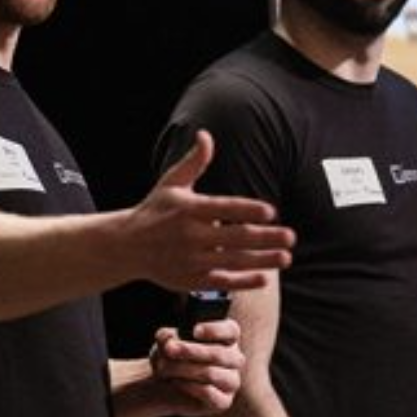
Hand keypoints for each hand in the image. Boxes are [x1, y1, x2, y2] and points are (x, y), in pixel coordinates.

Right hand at [126, 130, 294, 291]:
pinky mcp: (190, 280)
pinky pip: (221, 282)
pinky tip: (263, 279)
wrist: (126, 246)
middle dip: (265, 238)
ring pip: (233, 261)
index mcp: (190, 209)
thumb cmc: (155, 211)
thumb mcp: (171, 183)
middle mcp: (191, 235)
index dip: (248, 210)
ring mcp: (191, 260)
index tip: (271, 212)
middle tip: (291, 237)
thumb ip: (194, 162)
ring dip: (262, 261)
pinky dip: (243, 282)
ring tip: (286, 257)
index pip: (224, 209)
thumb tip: (206, 134)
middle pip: (235, 237)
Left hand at [148, 318, 245, 416]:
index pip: (231, 330)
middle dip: (191, 351)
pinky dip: (189, 386)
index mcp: (228, 338)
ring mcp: (232, 381)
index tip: (195, 331)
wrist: (165, 386)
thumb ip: (165, 337)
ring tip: (165, 369)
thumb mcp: (165, 344)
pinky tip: (176, 382)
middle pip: (219, 353)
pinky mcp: (224, 401)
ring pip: (212, 373)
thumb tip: (166, 337)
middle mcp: (234, 359)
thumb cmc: (171, 359)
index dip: (215, 330)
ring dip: (184, 370)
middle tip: (170, 349)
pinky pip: (209, 393)